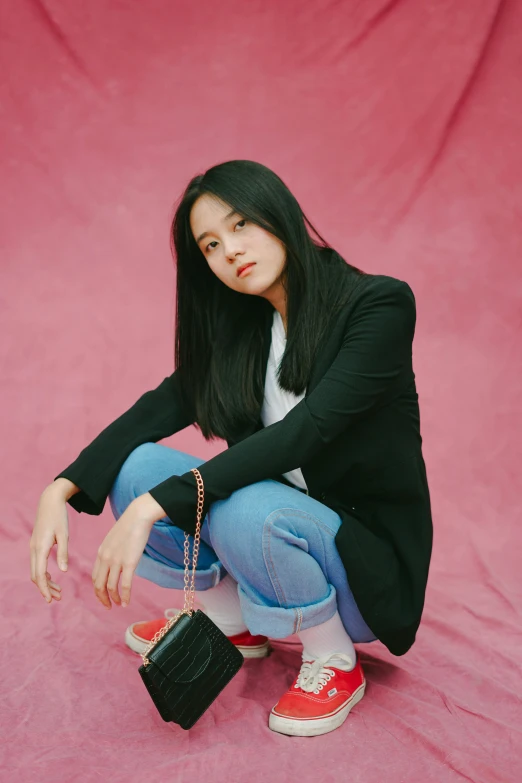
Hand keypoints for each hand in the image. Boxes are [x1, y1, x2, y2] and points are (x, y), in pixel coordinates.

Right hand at [30, 486, 69, 602]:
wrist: (49, 501)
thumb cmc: (59, 516)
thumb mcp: (64, 534)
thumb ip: (63, 553)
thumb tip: (63, 571)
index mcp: (40, 548)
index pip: (39, 575)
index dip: (44, 589)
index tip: (50, 600)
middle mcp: (34, 549)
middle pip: (36, 576)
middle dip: (46, 589)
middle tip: (58, 598)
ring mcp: (33, 547)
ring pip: (35, 571)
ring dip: (45, 582)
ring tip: (58, 591)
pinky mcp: (36, 545)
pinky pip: (37, 564)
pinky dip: (44, 574)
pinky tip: (53, 577)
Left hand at [91, 494, 164, 609]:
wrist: (138, 516)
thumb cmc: (129, 525)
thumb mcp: (113, 539)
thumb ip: (111, 551)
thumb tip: (114, 561)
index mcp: (101, 553)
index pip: (95, 577)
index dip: (98, 590)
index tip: (103, 596)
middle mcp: (105, 559)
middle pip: (99, 585)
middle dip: (102, 598)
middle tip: (108, 606)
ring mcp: (116, 561)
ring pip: (111, 587)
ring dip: (114, 599)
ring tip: (119, 605)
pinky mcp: (129, 563)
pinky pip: (125, 585)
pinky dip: (125, 596)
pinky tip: (127, 602)